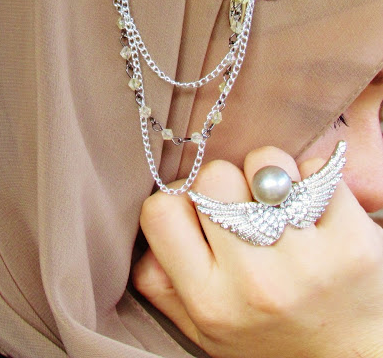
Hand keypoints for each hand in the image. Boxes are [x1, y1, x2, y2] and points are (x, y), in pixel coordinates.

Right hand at [134, 146, 382, 357]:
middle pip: (212, 177)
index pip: (160, 210)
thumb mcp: (205, 332)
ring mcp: (308, 262)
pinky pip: (315, 170)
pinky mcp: (353, 242)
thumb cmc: (274, 339)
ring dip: (268, 172)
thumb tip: (150, 229)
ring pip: (264, 163)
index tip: (197, 209)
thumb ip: (163, 284)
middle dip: (224, 183)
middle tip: (241, 205)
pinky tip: (314, 207)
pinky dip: (312, 178)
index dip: (177, 199)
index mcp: (211, 303)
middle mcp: (255, 284)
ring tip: (278, 200)